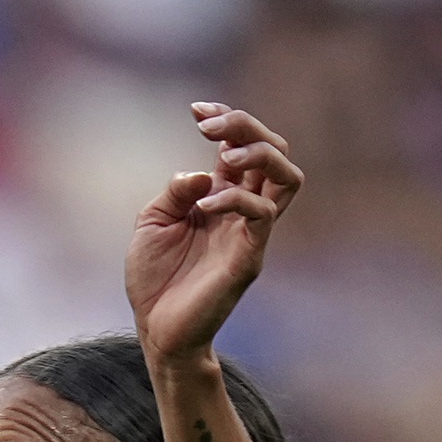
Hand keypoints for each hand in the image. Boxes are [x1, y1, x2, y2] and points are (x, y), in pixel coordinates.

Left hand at [127, 104, 300, 361]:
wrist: (156, 331)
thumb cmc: (155, 279)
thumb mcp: (153, 221)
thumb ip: (177, 190)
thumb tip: (204, 171)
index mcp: (222, 196)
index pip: (242, 145)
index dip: (227, 118)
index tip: (198, 110)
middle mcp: (243, 210)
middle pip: (275, 150)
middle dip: (246, 125)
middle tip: (208, 126)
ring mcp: (251, 233)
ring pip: (288, 177)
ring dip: (261, 153)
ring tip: (226, 154)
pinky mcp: (250, 258)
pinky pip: (263, 215)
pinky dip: (235, 198)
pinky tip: (204, 206)